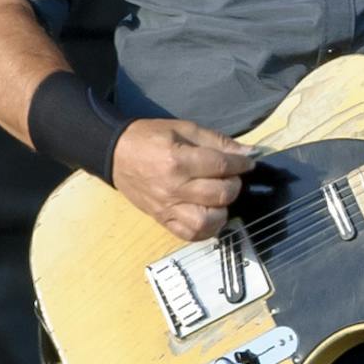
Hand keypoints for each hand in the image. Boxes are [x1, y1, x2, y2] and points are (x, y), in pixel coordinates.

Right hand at [111, 119, 257, 240]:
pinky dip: (206, 228)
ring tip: (219, 198)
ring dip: (222, 210)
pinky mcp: (162, 220)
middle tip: (230, 177)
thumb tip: (248, 152)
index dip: (242, 164)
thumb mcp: (183, 129)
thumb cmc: (149, 138)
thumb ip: (217, 141)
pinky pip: (190, 234)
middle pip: (220, 194)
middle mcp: (173, 188)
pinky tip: (209, 214)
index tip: (248, 162)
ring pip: (207, 221)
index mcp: (177, 160)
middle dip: (234, 184)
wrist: (116, 154)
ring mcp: (167, 208)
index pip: (221, 167)